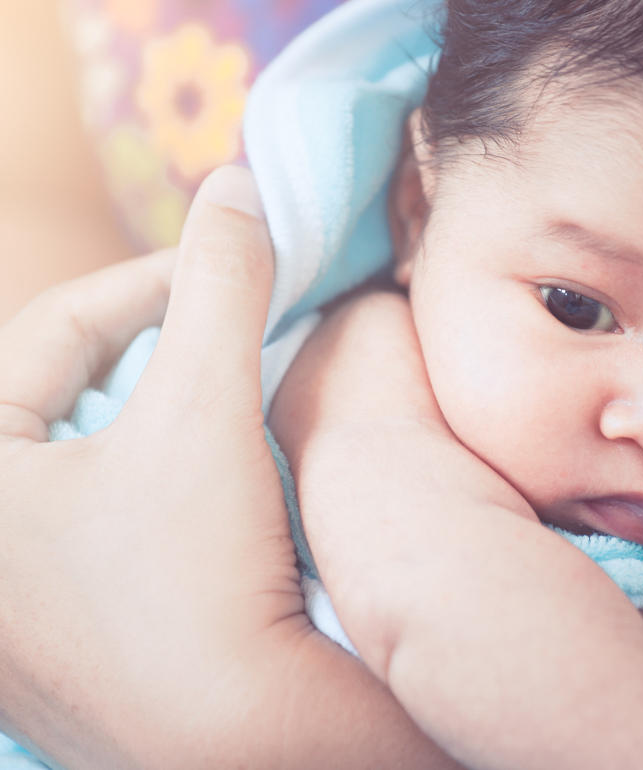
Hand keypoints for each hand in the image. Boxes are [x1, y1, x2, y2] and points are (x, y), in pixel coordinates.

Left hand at [0, 167, 455, 768]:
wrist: (244, 759)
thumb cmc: (190, 589)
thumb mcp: (202, 417)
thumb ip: (219, 289)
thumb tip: (243, 185)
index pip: (50, 332)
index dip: (150, 279)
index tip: (232, 263)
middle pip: (62, 393)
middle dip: (158, 346)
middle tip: (238, 326)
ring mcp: (19, 605)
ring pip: (92, 458)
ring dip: (167, 412)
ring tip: (237, 394)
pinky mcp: (70, 643)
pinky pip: (111, 521)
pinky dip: (168, 479)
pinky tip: (224, 483)